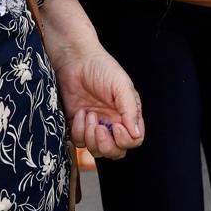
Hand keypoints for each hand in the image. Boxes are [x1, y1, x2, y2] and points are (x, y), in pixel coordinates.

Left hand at [51, 44, 143, 159]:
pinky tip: (81, 113)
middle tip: (100, 127)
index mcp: (127, 114)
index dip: (126, 140)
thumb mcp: (121, 85)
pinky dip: (79, 130)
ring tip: (89, 114)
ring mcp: (95, 126)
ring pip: (97, 151)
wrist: (74, 59)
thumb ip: (130, 110)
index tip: (117, 126)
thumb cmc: (101, 67)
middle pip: (115, 151)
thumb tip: (136, 134)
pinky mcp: (77, 125)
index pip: (133, 140)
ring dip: (91, 137)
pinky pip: (79, 142)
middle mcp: (112, 123)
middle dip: (107, 145)